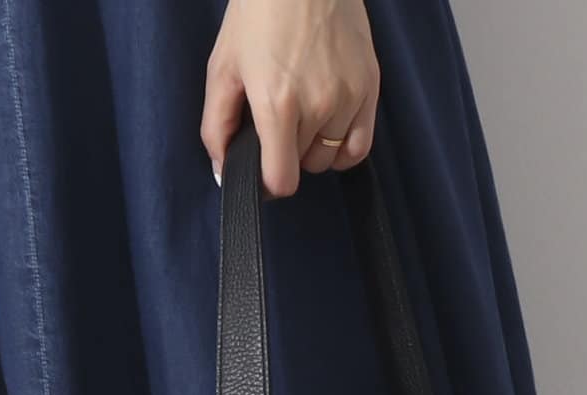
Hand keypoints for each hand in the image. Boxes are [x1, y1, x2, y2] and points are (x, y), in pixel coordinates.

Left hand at [202, 0, 379, 196]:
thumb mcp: (222, 66)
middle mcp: (317, 106)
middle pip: (303, 167)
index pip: (282, 180)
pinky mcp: (370, 88)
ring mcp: (348, 98)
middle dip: (286, 154)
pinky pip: (359, 147)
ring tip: (301, 116)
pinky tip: (328, 132)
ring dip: (313, 149)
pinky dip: (343, 150)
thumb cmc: (258, 12)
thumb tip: (221, 171)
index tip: (260, 172)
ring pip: (329, 158)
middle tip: (276, 122)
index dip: (267, 184)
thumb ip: (216, 125)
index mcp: (276, 104)